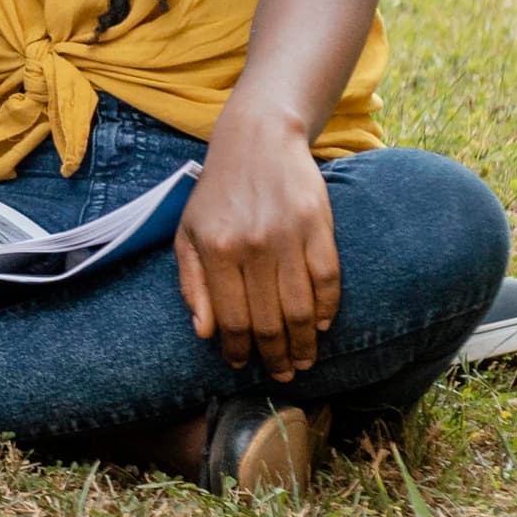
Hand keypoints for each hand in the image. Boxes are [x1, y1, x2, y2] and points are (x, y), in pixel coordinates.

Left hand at [178, 113, 342, 378]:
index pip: (231, 318)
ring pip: (301, 308)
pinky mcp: (319, 226)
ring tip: (302, 361)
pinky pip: (328, 279)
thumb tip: (204, 332)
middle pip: (269, 320)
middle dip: (275, 356)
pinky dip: (328, 309)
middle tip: (282, 375)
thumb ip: (191, 283)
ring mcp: (289, 236)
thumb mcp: (187, 234)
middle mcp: (252, 246)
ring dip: (304, 343)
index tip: (242, 365)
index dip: (238, 349)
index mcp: (216, 250)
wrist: (257, 141)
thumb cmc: (217, 194)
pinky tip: (321, 326)